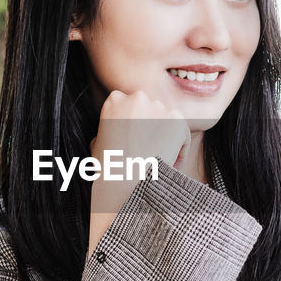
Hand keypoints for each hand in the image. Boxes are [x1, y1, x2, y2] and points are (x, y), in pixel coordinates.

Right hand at [87, 91, 189, 256]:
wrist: (125, 182)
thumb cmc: (109, 169)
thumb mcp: (97, 145)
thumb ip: (108, 131)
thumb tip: (111, 133)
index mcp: (115, 100)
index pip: (132, 107)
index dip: (136, 127)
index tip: (137, 144)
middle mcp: (137, 98)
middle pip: (152, 112)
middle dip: (153, 130)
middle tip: (151, 152)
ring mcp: (159, 107)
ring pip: (169, 123)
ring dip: (167, 139)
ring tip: (160, 162)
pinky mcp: (177, 120)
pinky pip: (183, 136)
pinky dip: (179, 151)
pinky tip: (170, 166)